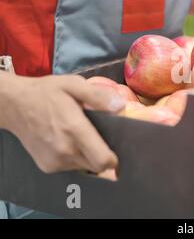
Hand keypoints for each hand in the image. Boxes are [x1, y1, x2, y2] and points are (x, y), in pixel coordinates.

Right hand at [0, 74, 124, 173]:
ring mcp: (54, 161)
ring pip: (85, 168)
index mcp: (74, 129)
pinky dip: (76, 159)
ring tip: (83, 137)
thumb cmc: (46, 92)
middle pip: (97, 167)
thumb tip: (120, 107)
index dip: (114, 158)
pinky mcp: (47, 167)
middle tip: (102, 138)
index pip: (103, 161)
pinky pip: (72, 168)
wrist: (13, 105)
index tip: (117, 148)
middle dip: (103, 156)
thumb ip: (98, 96)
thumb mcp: (73, 84)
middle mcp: (65, 150)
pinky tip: (70, 142)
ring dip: (89, 157)